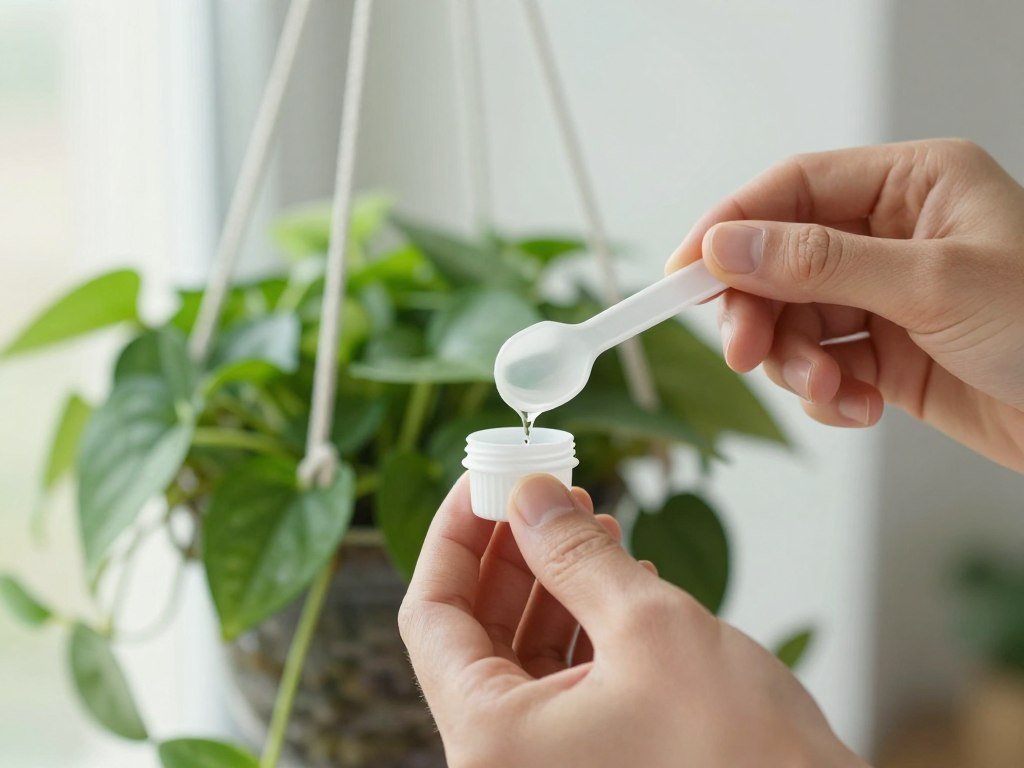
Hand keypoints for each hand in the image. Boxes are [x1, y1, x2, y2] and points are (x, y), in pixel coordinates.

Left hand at [399, 473, 864, 767]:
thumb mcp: (649, 627)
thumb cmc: (744, 758)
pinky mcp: (594, 762)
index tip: (485, 482)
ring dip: (551, 580)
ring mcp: (550, 765)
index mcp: (492, 740)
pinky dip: (583, 622)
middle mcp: (506, 761)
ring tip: (586, 521)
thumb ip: (573, 554)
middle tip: (540, 490)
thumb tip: (529, 497)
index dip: (453, 537)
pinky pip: (564, 679)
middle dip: (511, 551)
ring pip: (523, 651)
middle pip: (476, 631)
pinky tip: (616, 574)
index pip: (431, 616)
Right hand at [667, 139, 1023, 472]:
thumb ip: (821, 263)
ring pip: (794, 321)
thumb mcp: (934, 285)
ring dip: (798, 364)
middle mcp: (891, 235)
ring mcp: (886, 297)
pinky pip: (822, 366)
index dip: (730, 228)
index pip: (791, 189)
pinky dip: (828, 395)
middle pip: (779, 261)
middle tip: (748, 353)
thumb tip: (728, 246)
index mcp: (911, 186)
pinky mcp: (886, 354)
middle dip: (760, 312)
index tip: (684, 275)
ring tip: (835, 392)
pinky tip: (865, 407)